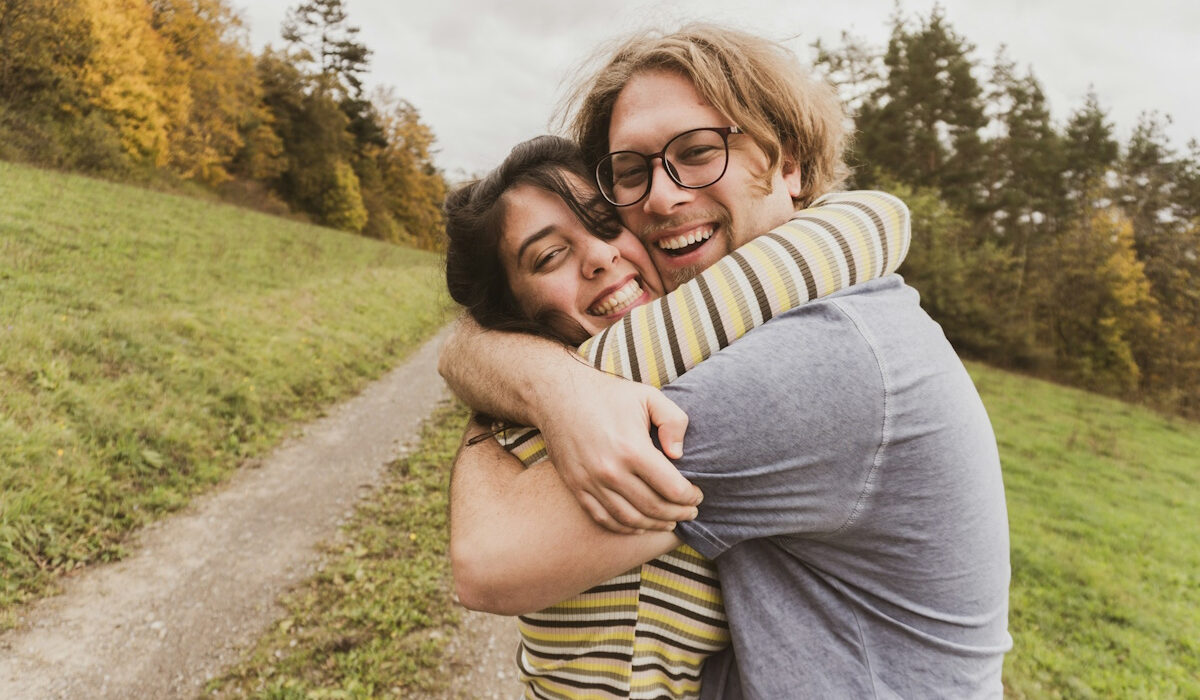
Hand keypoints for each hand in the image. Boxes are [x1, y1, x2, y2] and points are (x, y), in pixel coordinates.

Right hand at [535, 369, 702, 532]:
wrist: (557, 395)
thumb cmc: (608, 395)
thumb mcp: (648, 395)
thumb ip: (673, 420)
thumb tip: (679, 454)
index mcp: (632, 449)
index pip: (672, 488)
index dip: (690, 496)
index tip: (698, 495)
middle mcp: (610, 471)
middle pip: (654, 508)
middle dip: (678, 514)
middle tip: (690, 512)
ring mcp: (590, 482)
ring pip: (630, 520)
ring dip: (655, 525)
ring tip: (670, 522)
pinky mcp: (576, 487)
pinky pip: (603, 518)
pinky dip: (625, 528)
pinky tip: (640, 525)